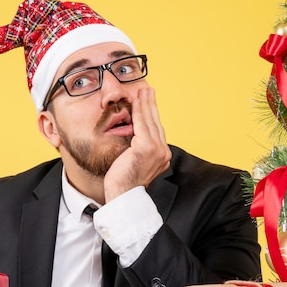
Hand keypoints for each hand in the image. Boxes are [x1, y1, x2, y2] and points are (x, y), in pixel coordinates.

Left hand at [104, 87, 170, 201]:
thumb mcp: (134, 163)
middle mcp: (163, 152)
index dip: (152, 114)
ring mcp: (156, 150)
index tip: (148, 102)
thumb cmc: (124, 183)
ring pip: (149, 121)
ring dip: (145, 103)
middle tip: (148, 90)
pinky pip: (141, 124)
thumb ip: (138, 150)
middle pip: (156, 122)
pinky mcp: (146, 148)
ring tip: (142, 91)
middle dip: (151, 105)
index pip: (156, 130)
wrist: (123, 195)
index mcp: (161, 156)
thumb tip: (133, 139)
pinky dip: (138, 111)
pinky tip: (135, 101)